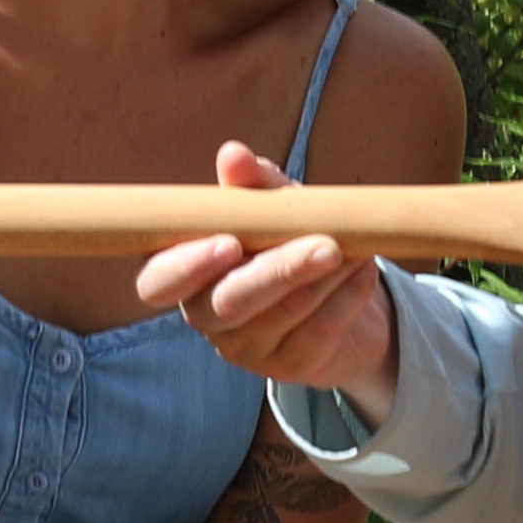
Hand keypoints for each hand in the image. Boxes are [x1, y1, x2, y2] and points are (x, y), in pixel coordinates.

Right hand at [138, 140, 401, 418]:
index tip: (229, 242)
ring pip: (284, 313)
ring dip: (327, 275)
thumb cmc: (291, 238)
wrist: (344, 293)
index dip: (187, 267)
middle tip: (325, 246)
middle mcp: (204, 315)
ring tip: (356, 244)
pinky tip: (364, 270)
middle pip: (227, 302)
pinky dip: (348, 295)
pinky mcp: (289, 367)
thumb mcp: (275, 205)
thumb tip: (232, 155)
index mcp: (182, 272)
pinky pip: (320, 331)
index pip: (158, 283)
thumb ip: (252, 184)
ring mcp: (245, 348)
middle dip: (279, 271)